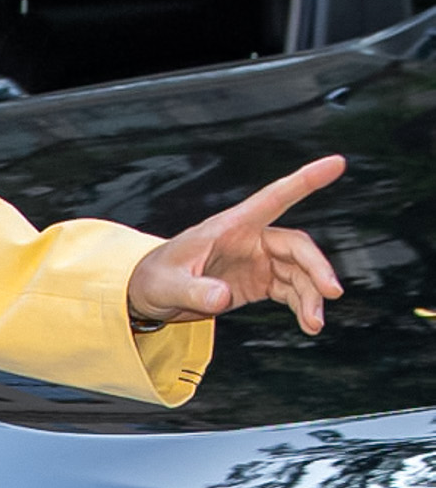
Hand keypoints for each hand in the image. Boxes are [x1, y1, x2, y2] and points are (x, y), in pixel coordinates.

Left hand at [126, 155, 345, 337]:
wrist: (150, 295)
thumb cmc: (155, 278)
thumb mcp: (168, 285)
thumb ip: (194, 291)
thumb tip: (222, 298)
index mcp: (231, 226)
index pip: (274, 198)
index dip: (305, 180)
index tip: (337, 163)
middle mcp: (250, 239)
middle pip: (296, 246)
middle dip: (316, 268)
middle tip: (331, 293)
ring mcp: (257, 261)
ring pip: (299, 272)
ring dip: (311, 295)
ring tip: (314, 324)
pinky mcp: (258, 282)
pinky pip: (290, 289)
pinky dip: (302, 305)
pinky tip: (309, 323)